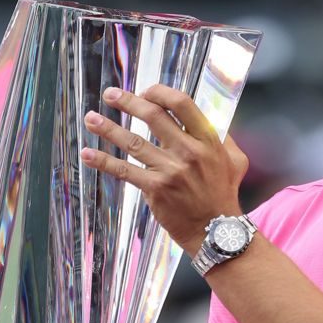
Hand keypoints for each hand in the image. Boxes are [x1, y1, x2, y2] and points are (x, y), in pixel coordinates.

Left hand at [79, 85, 248, 254]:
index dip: (160, 93)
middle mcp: (189, 152)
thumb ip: (222, 136)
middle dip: (128, 102)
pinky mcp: (156, 189)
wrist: (215, 231)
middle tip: (110, 94)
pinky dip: (103, 161)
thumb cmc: (224, 194)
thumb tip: (209, 116)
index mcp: (208, 140)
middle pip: (153, 117)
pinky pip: (125, 171)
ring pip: (133, 142)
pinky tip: (87, 153)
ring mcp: (171, 171)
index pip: (182, 104)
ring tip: (91, 119)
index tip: (145, 91)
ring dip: (108, 128)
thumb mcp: (235, 160)